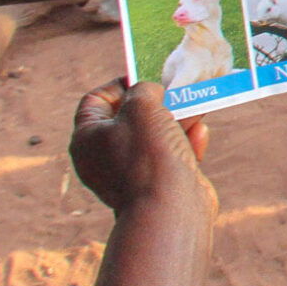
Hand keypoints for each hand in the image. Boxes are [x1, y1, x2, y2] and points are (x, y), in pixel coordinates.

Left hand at [69, 80, 212, 217]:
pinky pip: (169, 158)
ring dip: (176, 120)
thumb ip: (143, 89)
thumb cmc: (149, 153)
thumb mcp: (143, 105)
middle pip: (127, 119)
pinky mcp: (155, 186)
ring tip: (197, 106)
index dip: (119, 84)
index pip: (95, 101)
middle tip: (175, 92)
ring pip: (153, 137)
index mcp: (86, 139)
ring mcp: (129, 174)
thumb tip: (150, 93)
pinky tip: (200, 133)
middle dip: (156, 103)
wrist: (168, 207)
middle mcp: (102, 158)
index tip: (145, 78)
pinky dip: (184, 144)